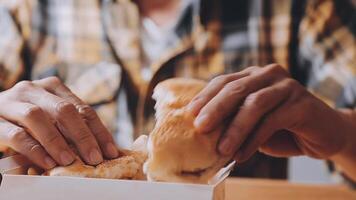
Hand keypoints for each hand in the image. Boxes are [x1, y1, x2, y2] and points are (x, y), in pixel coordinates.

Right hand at [0, 77, 117, 168]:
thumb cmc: (26, 120)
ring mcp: (11, 101)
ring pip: (37, 117)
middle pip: (64, 110)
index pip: (83, 108)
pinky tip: (47, 162)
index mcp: (53, 88)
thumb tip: (100, 150)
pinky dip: (34, 149)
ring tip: (69, 161)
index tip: (110, 152)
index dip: (99, 131)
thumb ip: (69, 128)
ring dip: (56, 141)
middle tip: (94, 158)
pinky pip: (15, 133)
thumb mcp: (50, 118)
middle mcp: (33, 89)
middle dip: (82, 136)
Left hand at [188, 64, 352, 161]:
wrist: (321, 133)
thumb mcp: (251, 121)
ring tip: (221, 149)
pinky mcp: (302, 103)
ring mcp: (287, 86)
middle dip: (215, 109)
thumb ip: (232, 118)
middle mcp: (269, 74)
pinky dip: (253, 140)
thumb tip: (201, 128)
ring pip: (254, 104)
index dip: (206, 96)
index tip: (190, 114)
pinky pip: (272, 121)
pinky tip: (241, 155)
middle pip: (236, 88)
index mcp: (253, 75)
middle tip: (200, 128)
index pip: (224, 81)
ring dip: (235, 129)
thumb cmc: (279, 127)